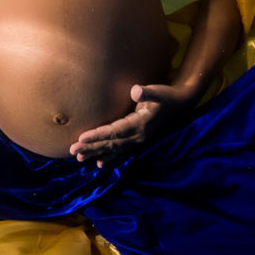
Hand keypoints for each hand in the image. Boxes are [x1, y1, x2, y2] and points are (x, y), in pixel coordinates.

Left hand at [69, 84, 194, 166]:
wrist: (182, 105)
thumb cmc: (167, 95)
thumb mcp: (158, 91)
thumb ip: (147, 92)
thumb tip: (135, 90)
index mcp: (140, 125)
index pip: (114, 132)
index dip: (97, 135)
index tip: (81, 137)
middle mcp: (138, 138)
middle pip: (110, 144)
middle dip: (91, 147)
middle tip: (72, 150)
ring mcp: (139, 142)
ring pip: (114, 150)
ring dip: (96, 154)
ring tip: (79, 158)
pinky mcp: (139, 142)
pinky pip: (122, 153)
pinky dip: (110, 158)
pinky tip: (99, 164)